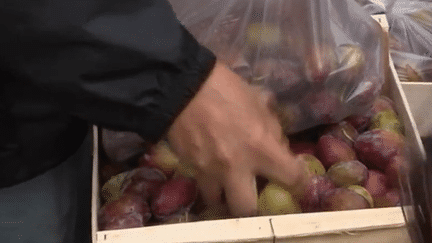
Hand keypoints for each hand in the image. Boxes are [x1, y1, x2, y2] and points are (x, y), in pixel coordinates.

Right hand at [167, 61, 308, 216]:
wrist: (181, 87)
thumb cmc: (225, 89)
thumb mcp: (258, 102)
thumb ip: (271, 128)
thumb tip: (278, 145)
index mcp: (261, 147)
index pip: (292, 178)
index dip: (300, 184)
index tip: (298, 184)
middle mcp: (237, 168)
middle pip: (248, 210)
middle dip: (253, 208)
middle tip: (255, 196)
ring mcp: (210, 172)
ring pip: (218, 202)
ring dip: (224, 196)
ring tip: (226, 186)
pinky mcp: (190, 169)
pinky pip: (201, 184)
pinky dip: (207, 182)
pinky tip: (209, 169)